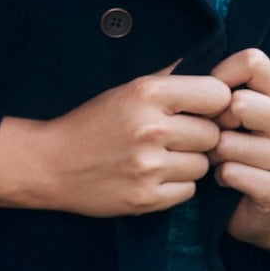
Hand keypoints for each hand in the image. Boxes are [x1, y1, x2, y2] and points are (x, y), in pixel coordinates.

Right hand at [34, 59, 233, 217]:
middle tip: (175, 137)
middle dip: (200, 137)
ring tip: (161, 158)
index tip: (202, 110)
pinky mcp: (146, 199)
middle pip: (213, 134)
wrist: (51, 164)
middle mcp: (151, 129)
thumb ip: (170, 79)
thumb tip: (218, 72)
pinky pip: (188, 191)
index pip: (217, 95)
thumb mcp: (127, 90)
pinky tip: (153, 176)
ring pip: (203, 166)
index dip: (214, 103)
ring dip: (189, 163)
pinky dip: (176, 186)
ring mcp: (149, 167)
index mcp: (148, 94)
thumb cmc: (92, 123)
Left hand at [207, 48, 269, 258]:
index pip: (253, 61)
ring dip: (212, 155)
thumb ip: (214, 90)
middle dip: (213, 124)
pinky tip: (226, 181)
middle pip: (240, 103)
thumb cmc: (231, 154)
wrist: (253, 211)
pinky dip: (220, 178)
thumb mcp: (226, 116)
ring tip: (218, 161)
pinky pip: (232, 172)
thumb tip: (178, 69)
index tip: (208, 101)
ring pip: (229, 143)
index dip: (220, 78)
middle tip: (213, 139)